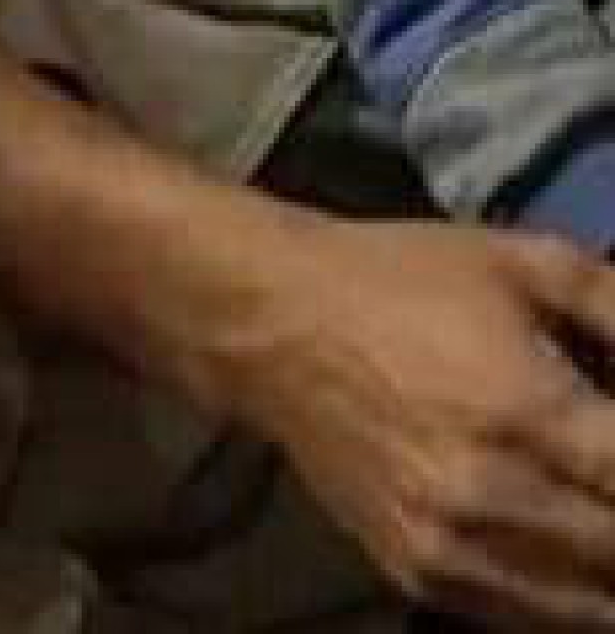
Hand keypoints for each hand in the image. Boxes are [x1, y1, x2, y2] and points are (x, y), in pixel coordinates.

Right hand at [229, 216, 614, 625]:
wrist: (276, 323)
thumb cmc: (401, 278)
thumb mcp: (520, 261)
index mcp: (529, 412)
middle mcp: (496, 498)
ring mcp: (454, 550)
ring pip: (586, 609)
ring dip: (610, 571)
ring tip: (601, 510)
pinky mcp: (420, 574)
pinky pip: (526, 618)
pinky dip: (568, 598)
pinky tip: (578, 555)